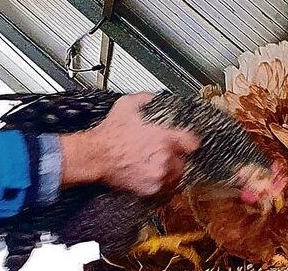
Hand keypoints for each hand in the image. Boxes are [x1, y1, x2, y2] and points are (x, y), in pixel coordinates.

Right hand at [59, 93, 199, 195]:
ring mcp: (158, 176)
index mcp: (165, 138)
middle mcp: (165, 159)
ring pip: (176, 176)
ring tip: (160, 165)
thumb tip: (157, 98)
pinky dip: (163, 184)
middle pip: (185, 161)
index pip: (192, 142)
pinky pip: (165, 190)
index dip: (189, 141)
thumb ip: (148, 99)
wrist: (95, 156)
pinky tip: (154, 176)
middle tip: (166, 153)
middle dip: (177, 156)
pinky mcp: (150, 190)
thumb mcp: (128, 105)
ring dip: (171, 171)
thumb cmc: (110, 134)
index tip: (188, 142)